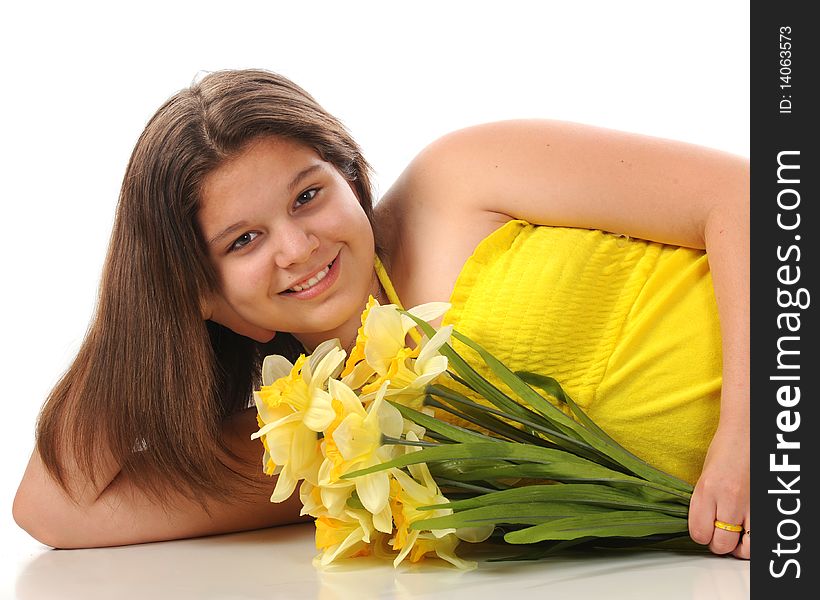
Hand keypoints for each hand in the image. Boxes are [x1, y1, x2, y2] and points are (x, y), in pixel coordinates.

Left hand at [687, 424, 749, 558]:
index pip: (699, 533)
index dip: (701, 535)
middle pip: (721, 544)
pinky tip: (749, 530)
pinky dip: (754, 540)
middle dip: (718, 544)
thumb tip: (703, 527)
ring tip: (736, 535)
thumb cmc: (726, 449)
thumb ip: (703, 502)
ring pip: (744, 548)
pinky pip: (760, 537)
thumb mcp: (704, 476)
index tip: (703, 530)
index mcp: (706, 489)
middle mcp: (728, 499)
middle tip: (719, 534)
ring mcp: (750, 503)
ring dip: (738, 546)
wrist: (749, 431)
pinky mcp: (765, 505)